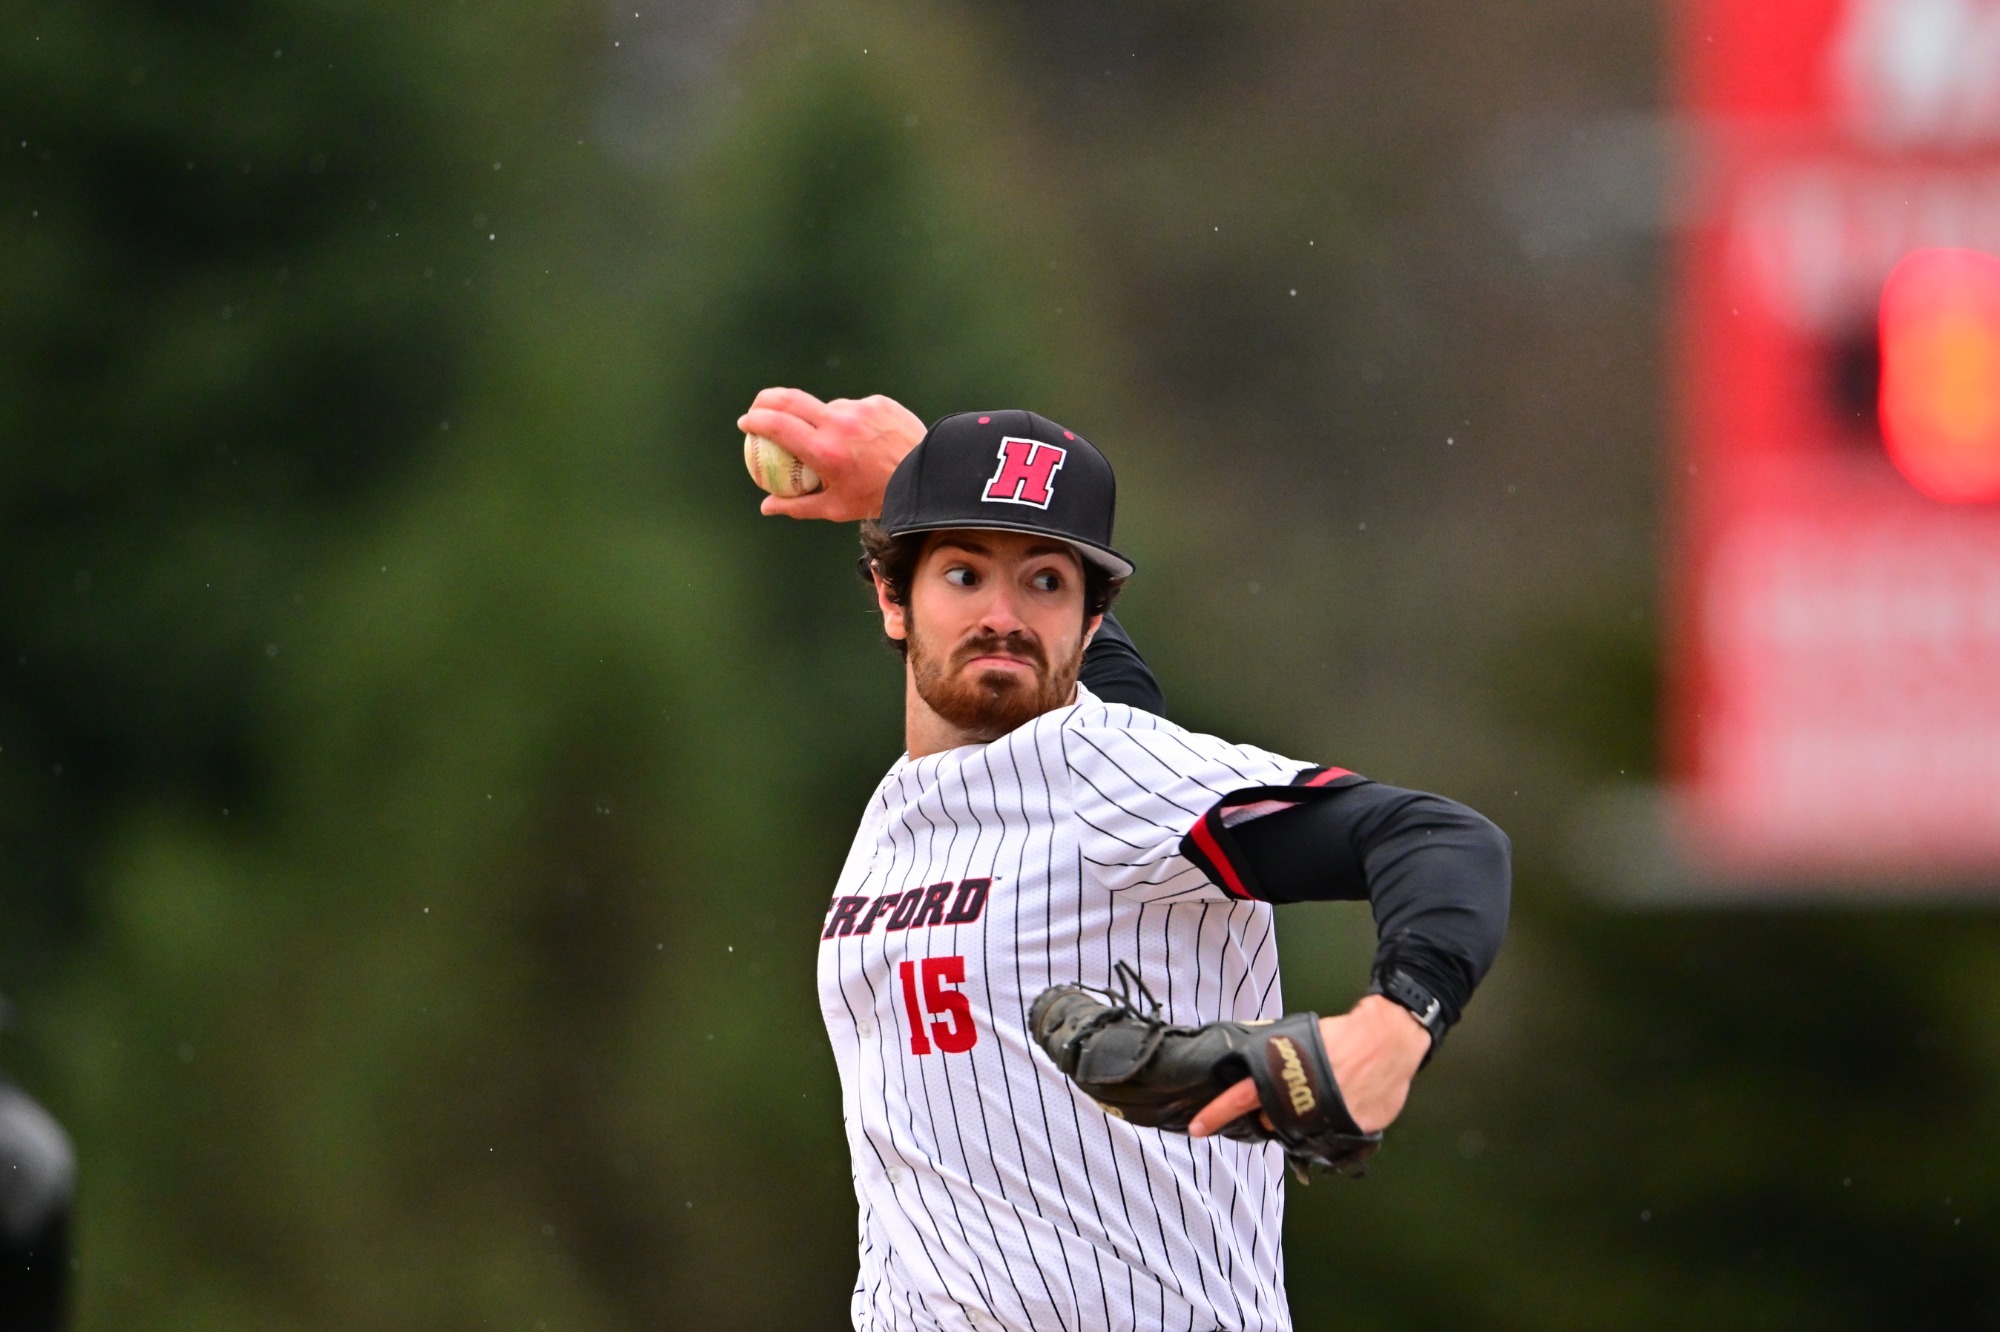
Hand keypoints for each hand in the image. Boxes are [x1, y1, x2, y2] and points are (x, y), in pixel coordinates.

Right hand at [737, 387, 925, 521]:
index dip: (755, 420)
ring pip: (826, 406)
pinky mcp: (878, 403)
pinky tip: (859, 439)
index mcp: (824, 451)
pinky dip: (848, 421)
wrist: (924, 479)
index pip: (778, 425)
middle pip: (790, 399)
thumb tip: (766, 507)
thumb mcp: (835, 508)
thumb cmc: (876, 498)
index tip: (746, 423)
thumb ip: (797, 506)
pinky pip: (853, 408)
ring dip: (818, 419)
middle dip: (767, 400)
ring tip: (830, 442)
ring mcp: (860, 409)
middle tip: (759, 408)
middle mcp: (839, 424)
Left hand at [1187, 995, 1429, 1138]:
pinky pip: (1330, 1137)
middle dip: (1273, 1115)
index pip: (1242, 1097)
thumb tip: (1248, 1063)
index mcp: (1285, 1074)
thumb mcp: (1298, 1038)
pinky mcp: (1351, 1130)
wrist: (1388, 1040)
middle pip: (1272, 1122)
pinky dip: (1331, 1126)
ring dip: (1302, 1122)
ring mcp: (1328, 1119)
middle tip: (1291, 1095)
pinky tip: (1341, 1104)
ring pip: (1300, 1134)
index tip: (1199, 1127)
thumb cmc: (1342, 1035)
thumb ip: (1274, 1056)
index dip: (1217, 1113)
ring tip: (1320, 1096)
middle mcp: (1303, 1101)